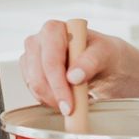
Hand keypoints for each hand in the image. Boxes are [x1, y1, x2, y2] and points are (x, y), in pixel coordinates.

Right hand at [20, 19, 138, 112]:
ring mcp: (32, 57)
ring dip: (51, 99)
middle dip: (54, 96)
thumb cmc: (106, 54)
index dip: (58, 83)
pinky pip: (34, 92)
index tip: (69, 104)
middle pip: (37, 75)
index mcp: (55, 29)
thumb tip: (73, 76)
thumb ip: (91, 61)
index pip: (50, 59)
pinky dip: (48, 100)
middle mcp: (39, 40)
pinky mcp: (31, 72)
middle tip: (71, 109)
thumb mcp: (107, 54)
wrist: (106, 65)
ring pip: (33, 86)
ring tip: (72, 101)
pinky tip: (64, 98)